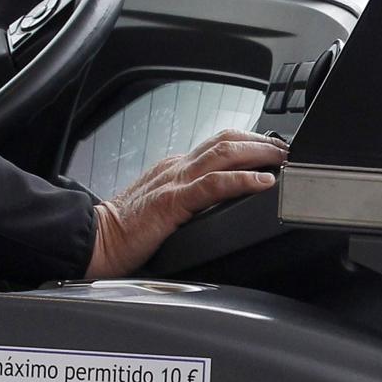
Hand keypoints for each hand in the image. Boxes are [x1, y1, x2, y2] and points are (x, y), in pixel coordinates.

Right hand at [84, 129, 287, 278]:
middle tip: (287, 150)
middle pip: (227, 141)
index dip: (249, 142)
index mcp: (175, 167)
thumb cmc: (126, 230)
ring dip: (259, 153)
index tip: (273, 149)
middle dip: (261, 142)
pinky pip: (213, 185)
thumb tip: (222, 202)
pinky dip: (242, 180)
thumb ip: (190, 198)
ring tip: (283, 159)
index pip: (219, 144)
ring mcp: (175, 181)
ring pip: (224, 154)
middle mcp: (177, 167)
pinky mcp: (172, 202)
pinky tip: (263, 182)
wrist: (94, 241)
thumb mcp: (165, 205)